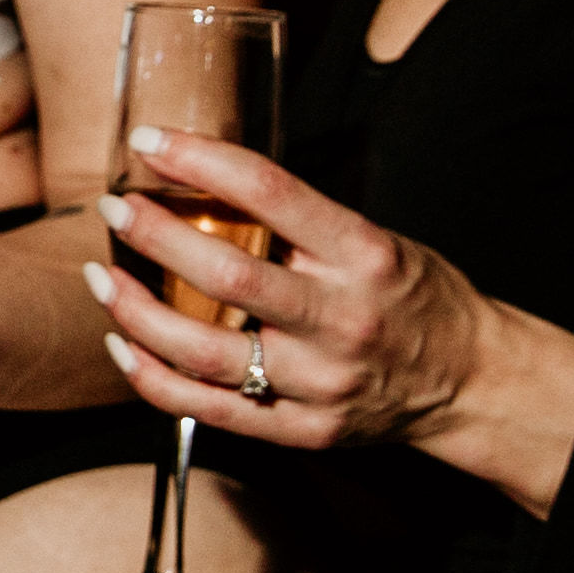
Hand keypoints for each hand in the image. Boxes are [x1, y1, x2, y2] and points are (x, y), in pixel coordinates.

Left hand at [83, 126, 497, 453]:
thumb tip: (205, 182)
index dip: (202, 160)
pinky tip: (123, 346)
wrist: (470, 383)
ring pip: (205, 350)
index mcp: (364, 255)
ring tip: (103, 277)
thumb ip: (299, 225)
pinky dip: (153, 378)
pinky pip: (208, 408)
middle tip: (115, 207)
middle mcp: (342, 320)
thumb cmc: (412, 298)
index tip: (150, 142)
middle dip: (155, 236)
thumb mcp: (374, 242)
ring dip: (138, 312)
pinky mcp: (302, 430)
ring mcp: (320, 382)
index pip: (272, 193)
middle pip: (228, 276)